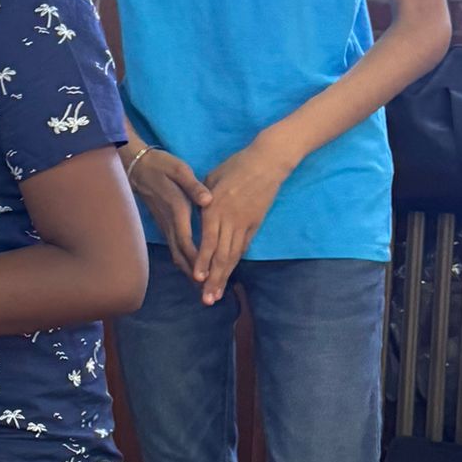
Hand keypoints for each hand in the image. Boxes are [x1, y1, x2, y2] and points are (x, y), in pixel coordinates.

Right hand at [129, 146, 212, 278]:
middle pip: (182, 254)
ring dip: (189, 271)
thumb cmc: (161, 166)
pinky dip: (184, 262)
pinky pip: (175, 249)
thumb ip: (193, 186)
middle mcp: (170, 222)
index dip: (196, 259)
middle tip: (207, 293)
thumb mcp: (179, 169)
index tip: (206, 275)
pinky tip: (192, 271)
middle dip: (195, 274)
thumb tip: (208, 200)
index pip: (187, 240)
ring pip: (177, 254)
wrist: (137, 167)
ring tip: (202, 289)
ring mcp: (165, 226)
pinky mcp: (164, 226)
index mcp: (177, 209)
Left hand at [192, 138, 293, 303]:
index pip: (208, 241)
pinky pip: (243, 247)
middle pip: (221, 255)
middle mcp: (229, 220)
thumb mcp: (211, 178)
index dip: (203, 262)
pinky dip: (235, 262)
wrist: (267, 162)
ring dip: (224, 277)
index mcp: (215, 209)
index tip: (197, 278)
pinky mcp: (255, 224)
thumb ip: (200, 199)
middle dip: (213, 279)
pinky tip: (229, 275)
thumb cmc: (235, 166)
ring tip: (217, 295)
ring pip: (233, 256)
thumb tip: (194, 215)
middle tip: (207, 299)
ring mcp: (244, 224)